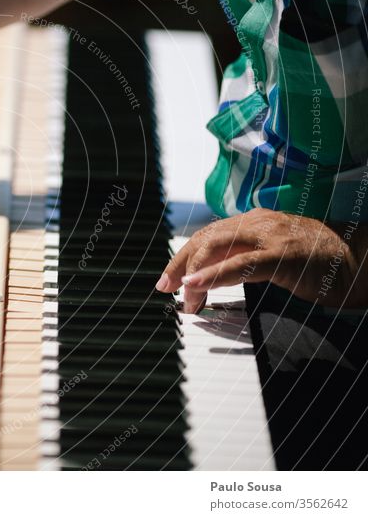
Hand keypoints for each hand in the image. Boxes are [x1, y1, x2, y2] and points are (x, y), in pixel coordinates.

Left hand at [155, 208, 367, 311]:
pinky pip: (241, 264)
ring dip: (194, 271)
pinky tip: (197, 285)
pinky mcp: (283, 255)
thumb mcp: (271, 257)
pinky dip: (214, 275)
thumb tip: (205, 278)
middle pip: (206, 238)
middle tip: (166, 288)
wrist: (358, 259)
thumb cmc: (314, 262)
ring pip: (218, 245)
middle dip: (180, 263)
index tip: (168, 280)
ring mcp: (271, 236)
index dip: (183, 257)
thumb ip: (242, 259)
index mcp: (252, 222)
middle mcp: (257, 223)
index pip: (206, 236)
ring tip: (182, 293)